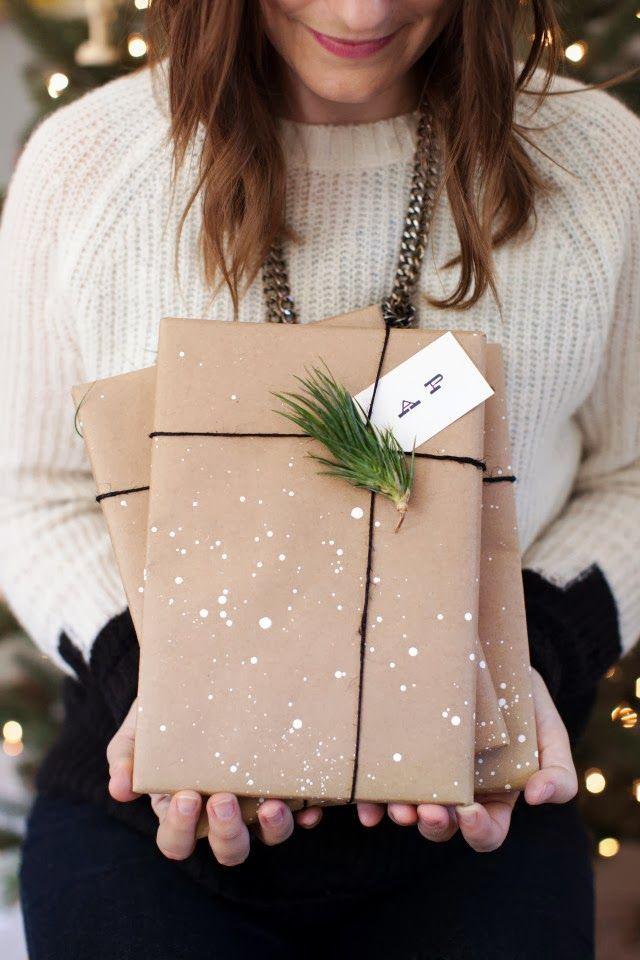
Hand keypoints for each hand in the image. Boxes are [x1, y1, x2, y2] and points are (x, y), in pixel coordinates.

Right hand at [107, 698, 323, 865]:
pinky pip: (303, 812)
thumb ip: (126, 754)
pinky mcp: (287, 785)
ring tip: (271, 805)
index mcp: (182, 808)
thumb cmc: (167, 707)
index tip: (187, 796)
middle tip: (223, 800)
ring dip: (273, 829)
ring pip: (267, 837)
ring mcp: (257, 803)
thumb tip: (118, 788)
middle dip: (227, 833)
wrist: (204, 670)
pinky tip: (311, 804)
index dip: (181, 829)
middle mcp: (222, 814)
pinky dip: (307, 814)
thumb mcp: (141, 726)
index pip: (178, 841)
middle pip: (228, 850)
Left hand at [353, 668, 577, 851]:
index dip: (478, 831)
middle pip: (442, 826)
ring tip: (397, 806)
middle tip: (427, 810)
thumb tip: (539, 799)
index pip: (486, 831)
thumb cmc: (524, 699)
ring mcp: (426, 774)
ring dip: (402, 815)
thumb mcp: (550, 731)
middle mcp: (456, 792)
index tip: (470, 811)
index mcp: (494, 797)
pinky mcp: (400, 753)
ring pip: (410, 809)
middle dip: (433, 824)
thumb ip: (558, 769)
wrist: (489, 655)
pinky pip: (382, 783)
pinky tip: (366, 803)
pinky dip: (373, 800)